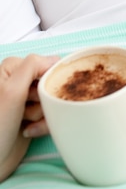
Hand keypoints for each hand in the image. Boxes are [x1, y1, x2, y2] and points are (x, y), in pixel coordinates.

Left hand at [0, 54, 57, 181]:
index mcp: (8, 72)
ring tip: (29, 122)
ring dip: (46, 113)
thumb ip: (31, 67)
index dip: (49, 75)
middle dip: (48, 97)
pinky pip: (51, 115)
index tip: (48, 88)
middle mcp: (16, 85)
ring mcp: (23, 102)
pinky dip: (45, 124)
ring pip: (52, 99)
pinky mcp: (30, 118)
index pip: (42, 62)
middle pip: (50, 81)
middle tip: (31, 106)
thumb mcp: (11, 92)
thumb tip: (53, 58)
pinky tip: (31, 130)